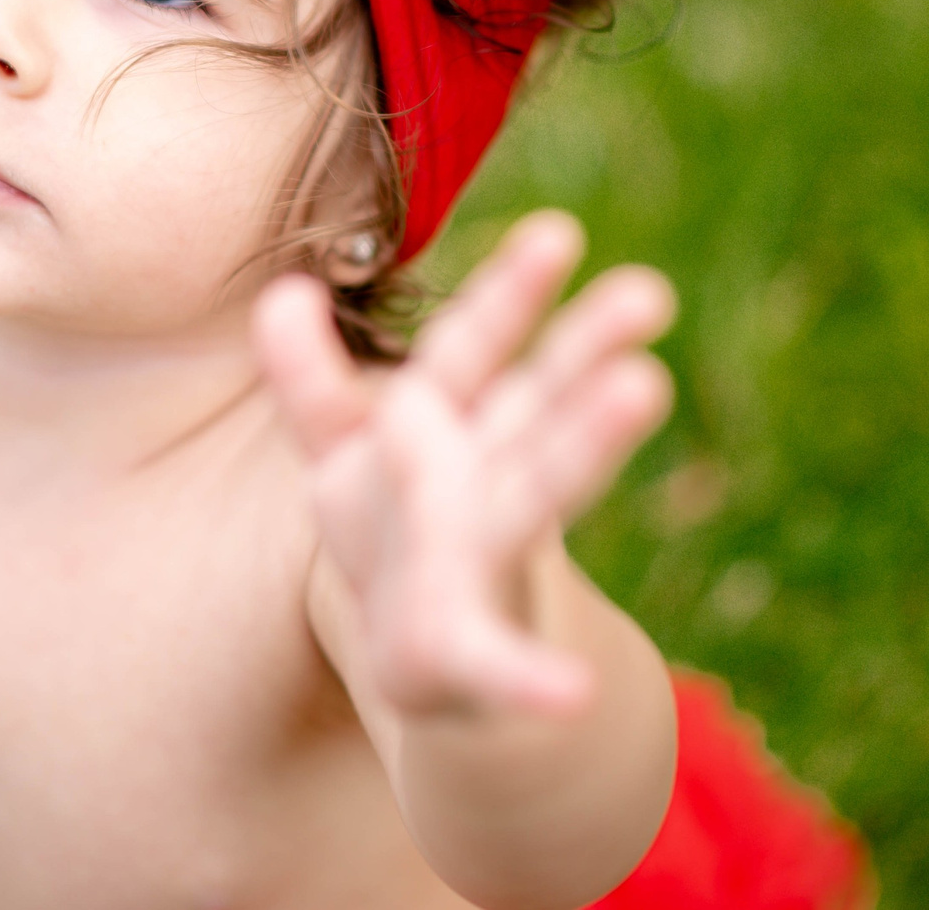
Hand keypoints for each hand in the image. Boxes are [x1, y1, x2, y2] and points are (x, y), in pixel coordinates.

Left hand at [256, 210, 674, 722]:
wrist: (433, 661)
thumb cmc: (396, 533)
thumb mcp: (340, 452)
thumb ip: (308, 381)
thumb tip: (281, 293)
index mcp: (450, 424)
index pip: (475, 346)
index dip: (509, 292)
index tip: (559, 233)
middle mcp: (487, 478)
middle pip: (535, 404)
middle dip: (581, 351)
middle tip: (648, 292)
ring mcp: (485, 561)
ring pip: (538, 494)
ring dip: (588, 443)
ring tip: (646, 385)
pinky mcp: (467, 652)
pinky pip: (502, 665)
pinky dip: (532, 680)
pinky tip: (566, 695)